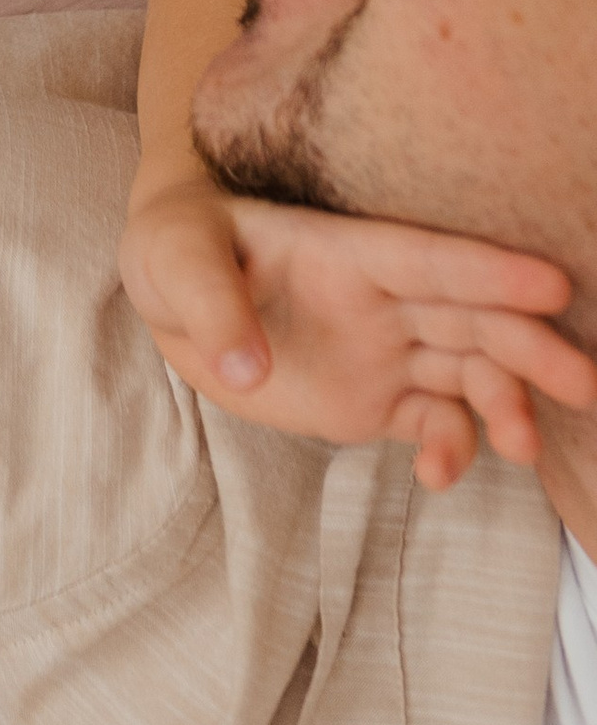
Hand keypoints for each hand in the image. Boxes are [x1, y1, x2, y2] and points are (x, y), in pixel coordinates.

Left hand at [121, 173, 596, 488]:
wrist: (169, 291)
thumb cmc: (176, 248)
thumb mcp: (172, 260)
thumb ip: (212, 304)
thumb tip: (251, 367)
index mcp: (344, 250)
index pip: (428, 258)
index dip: (489, 268)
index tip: (553, 283)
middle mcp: (380, 299)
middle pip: (472, 317)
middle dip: (528, 346)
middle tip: (581, 382)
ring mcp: (383, 349)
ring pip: (468, 373)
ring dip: (504, 404)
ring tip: (521, 446)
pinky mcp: (373, 399)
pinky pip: (430, 423)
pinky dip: (449, 448)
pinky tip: (440, 476)